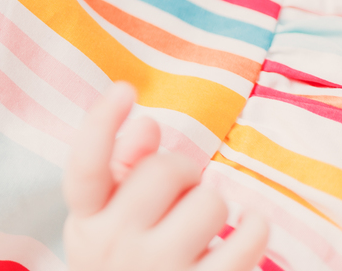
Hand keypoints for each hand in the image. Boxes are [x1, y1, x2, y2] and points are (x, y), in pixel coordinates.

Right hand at [63, 83, 269, 270]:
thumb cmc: (121, 261)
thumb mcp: (104, 220)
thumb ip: (120, 168)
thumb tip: (146, 124)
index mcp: (86, 221)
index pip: (85, 165)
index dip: (101, 122)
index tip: (125, 88)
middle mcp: (115, 245)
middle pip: (161, 170)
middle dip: (180, 168)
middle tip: (179, 185)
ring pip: (209, 201)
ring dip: (213, 202)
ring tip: (202, 221)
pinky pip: (246, 243)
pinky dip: (256, 228)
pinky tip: (248, 228)